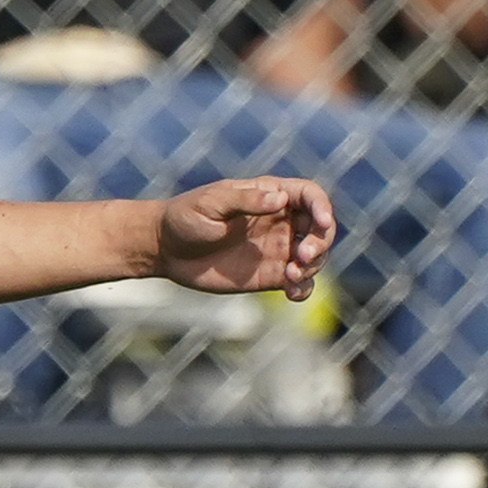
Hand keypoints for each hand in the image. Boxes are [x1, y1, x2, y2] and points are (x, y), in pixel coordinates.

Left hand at [154, 177, 336, 302]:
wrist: (165, 249)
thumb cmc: (185, 217)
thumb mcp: (211, 204)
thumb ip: (245, 201)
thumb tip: (280, 199)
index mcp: (268, 194)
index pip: (309, 195)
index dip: (322, 206)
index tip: (321, 222)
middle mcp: (279, 220)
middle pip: (320, 227)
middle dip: (320, 241)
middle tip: (302, 255)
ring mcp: (277, 249)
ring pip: (314, 256)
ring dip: (312, 266)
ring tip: (289, 276)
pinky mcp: (270, 275)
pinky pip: (299, 282)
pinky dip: (304, 288)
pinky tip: (292, 293)